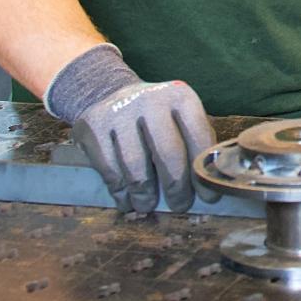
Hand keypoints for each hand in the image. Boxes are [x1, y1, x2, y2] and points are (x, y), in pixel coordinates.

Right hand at [45, 44, 217, 213]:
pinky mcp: (92, 126)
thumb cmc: (156, 118)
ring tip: (148, 205)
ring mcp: (119, 112)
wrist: (110, 94)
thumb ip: (196, 146)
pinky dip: (120, 192)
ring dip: (144, 194)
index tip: (208, 197)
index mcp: (180, 97)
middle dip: (176, 186)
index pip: (198, 137)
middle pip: (168, 152)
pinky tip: (127, 200)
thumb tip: (208, 186)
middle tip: (180, 205)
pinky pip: (110, 169)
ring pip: (135, 165)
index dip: (203, 172)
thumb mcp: (181, 119)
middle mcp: (151, 100)